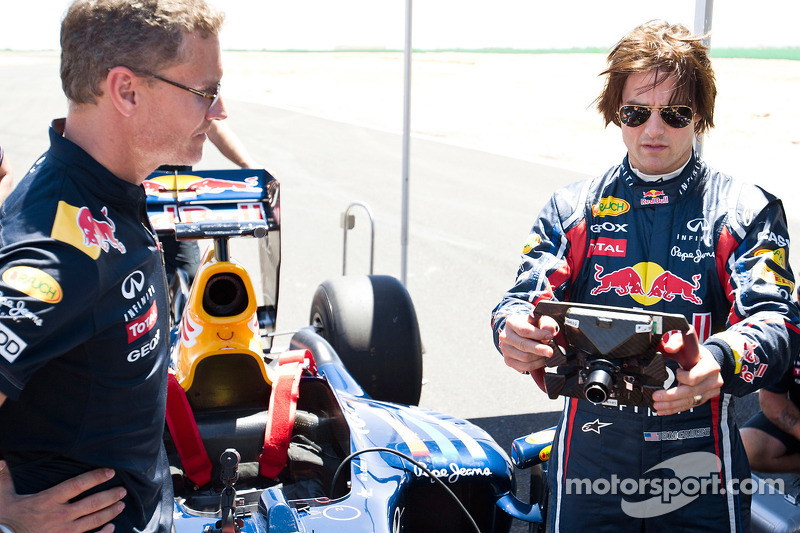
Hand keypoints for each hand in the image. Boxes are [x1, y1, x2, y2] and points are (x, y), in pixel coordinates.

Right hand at [0, 460, 125, 532]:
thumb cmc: (4, 519)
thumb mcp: (3, 497)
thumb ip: (5, 478)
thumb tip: (1, 461)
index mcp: (47, 500)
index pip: (77, 485)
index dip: (96, 477)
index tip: (110, 472)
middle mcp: (58, 515)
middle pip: (92, 504)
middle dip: (110, 496)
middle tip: (122, 491)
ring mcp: (62, 531)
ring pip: (93, 521)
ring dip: (109, 513)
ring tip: (121, 505)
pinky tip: (111, 528)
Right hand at [499, 313, 558, 373]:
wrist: (522, 335)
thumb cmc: (533, 326)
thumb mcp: (541, 321)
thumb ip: (546, 325)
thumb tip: (549, 333)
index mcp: (511, 322)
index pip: (524, 330)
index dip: (538, 335)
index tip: (550, 336)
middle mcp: (505, 336)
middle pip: (523, 345)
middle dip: (539, 349)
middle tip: (550, 351)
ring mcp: (505, 349)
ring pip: (525, 357)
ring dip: (539, 357)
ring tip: (546, 353)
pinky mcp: (508, 361)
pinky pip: (524, 367)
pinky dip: (536, 364)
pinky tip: (541, 359)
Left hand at [651, 332, 722, 415]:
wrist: (709, 361)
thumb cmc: (695, 352)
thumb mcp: (686, 343)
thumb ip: (676, 342)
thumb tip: (668, 347)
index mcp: (710, 367)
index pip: (695, 378)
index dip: (683, 377)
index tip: (676, 372)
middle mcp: (713, 381)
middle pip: (690, 392)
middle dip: (671, 396)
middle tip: (656, 397)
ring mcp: (709, 392)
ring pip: (689, 402)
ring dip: (671, 405)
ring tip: (656, 406)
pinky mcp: (703, 398)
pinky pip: (689, 405)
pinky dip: (675, 408)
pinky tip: (663, 410)